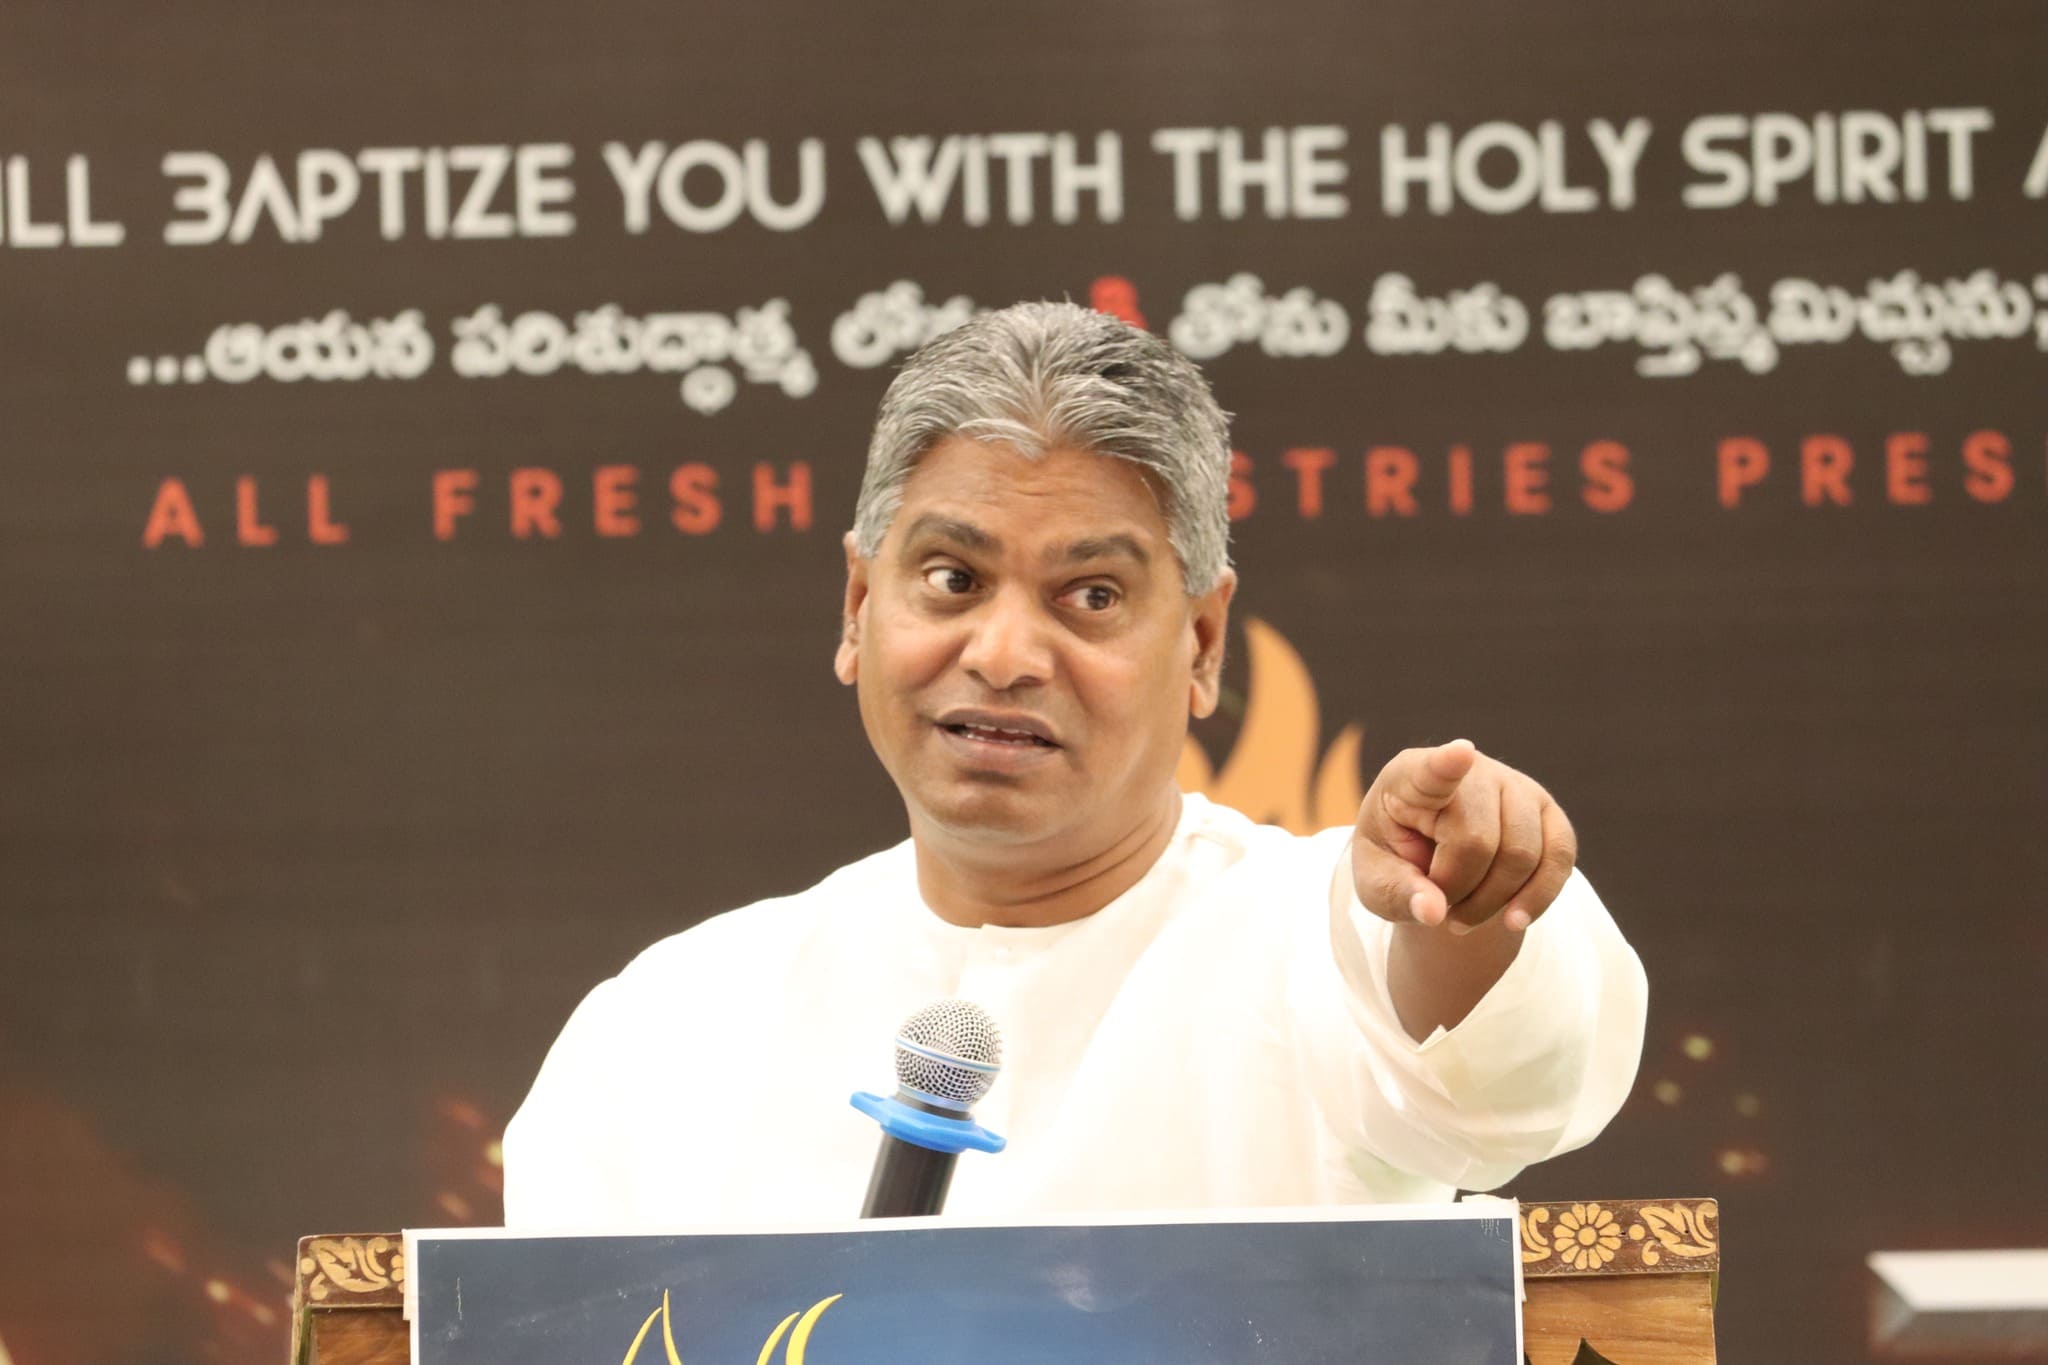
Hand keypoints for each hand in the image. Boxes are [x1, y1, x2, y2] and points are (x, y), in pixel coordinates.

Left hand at [1350, 739, 1576, 935]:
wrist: (1433, 863)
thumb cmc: (1396, 863)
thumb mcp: (1377, 883)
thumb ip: (1398, 894)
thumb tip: (1433, 911)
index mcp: (1410, 777)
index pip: (1431, 772)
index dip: (1447, 765)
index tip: (1461, 753)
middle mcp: (1471, 771)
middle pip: (1478, 839)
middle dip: (1458, 889)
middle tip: (1438, 908)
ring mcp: (1516, 786)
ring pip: (1522, 853)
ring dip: (1493, 902)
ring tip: (1462, 916)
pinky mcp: (1548, 812)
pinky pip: (1560, 857)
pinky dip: (1538, 897)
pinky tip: (1513, 920)